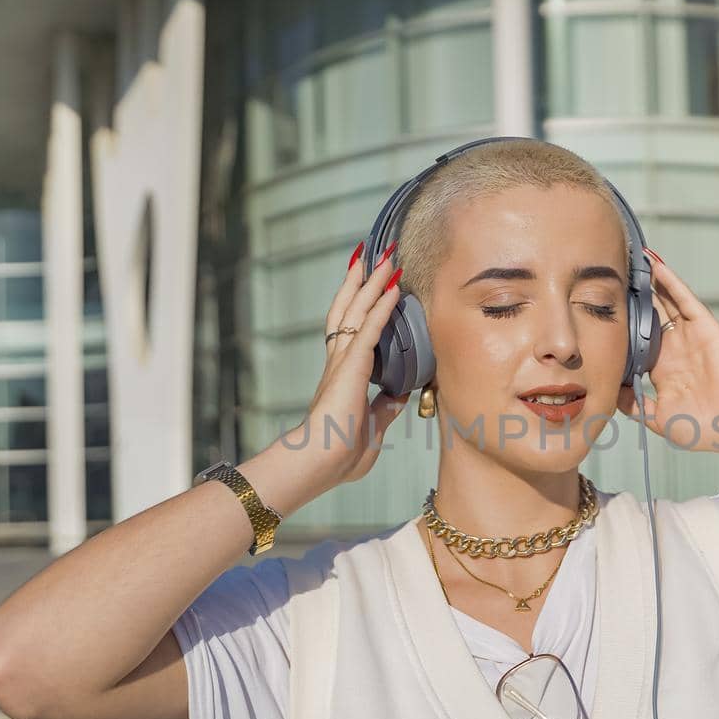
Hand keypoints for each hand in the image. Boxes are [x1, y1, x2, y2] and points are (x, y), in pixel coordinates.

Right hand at [282, 240, 411, 484]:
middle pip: (350, 309)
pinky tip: (393, 287)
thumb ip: (384, 408)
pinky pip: (369, 328)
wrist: (320, 465)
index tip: (373, 284)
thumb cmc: (339, 456)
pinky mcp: (351, 367)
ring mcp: (343, 362)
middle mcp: (340, 362)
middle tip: (374, 253)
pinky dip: (382, 306)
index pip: (353, 330)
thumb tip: (398, 393)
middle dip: (362, 279)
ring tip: (384, 255)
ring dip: (372, 282)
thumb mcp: (372, 428)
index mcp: (343, 376)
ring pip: (358, 310)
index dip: (363, 306)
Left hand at [616, 247, 718, 452]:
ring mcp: (689, 335)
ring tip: (632, 259)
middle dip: (633, 297)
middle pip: (649, 315)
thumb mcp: (658, 418)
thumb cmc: (702, 426)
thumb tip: (611, 392)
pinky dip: (671, 281)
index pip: (636, 341)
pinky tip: (656, 265)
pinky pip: (684, 299)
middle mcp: (674, 348)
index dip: (621, 326)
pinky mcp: (704, 325)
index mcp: (663, 370)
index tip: (601, 312)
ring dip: (650, 281)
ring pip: (665, 301)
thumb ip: (634, 405)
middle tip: (613, 275)